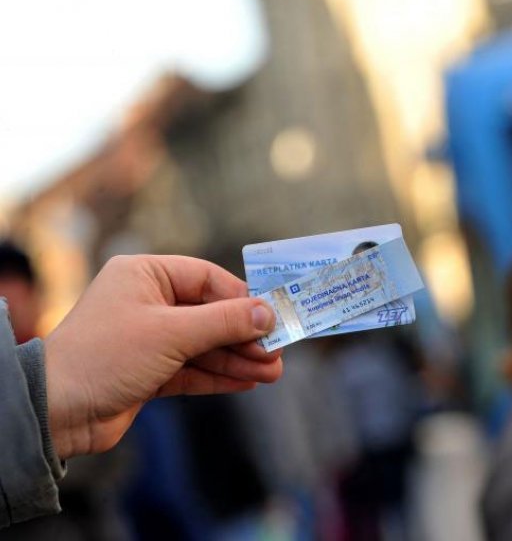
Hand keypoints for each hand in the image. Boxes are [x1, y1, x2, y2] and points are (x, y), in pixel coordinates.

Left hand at [44, 255, 282, 458]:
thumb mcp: (172, 333)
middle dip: (245, 335)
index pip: (207, 279)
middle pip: (210, 314)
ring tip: (273, 371)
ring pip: (205, 345)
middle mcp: (147, 302)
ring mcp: (148, 338)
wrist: (56, 411)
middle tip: (279, 351)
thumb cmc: (106, 355)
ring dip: (238, 358)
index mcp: (145, 275)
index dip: (243, 299)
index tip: (274, 316)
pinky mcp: (149, 372)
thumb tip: (268, 313)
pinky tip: (248, 381)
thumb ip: (224, 322)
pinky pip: (193, 369)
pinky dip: (219, 375)